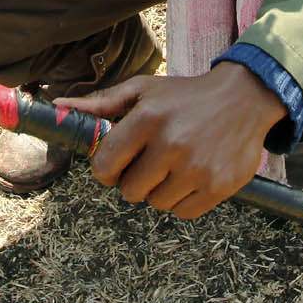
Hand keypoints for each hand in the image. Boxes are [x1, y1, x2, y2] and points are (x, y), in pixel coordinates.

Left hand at [60, 61, 284, 218]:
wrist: (245, 97)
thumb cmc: (185, 96)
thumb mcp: (143, 90)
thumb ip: (101, 102)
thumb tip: (58, 104)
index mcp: (147, 118)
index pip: (105, 166)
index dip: (107, 170)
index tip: (117, 164)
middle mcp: (171, 144)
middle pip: (130, 191)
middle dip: (135, 180)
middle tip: (152, 162)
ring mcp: (196, 168)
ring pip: (156, 204)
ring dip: (160, 191)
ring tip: (175, 167)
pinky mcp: (219, 186)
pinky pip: (183, 213)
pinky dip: (183, 201)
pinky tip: (192, 177)